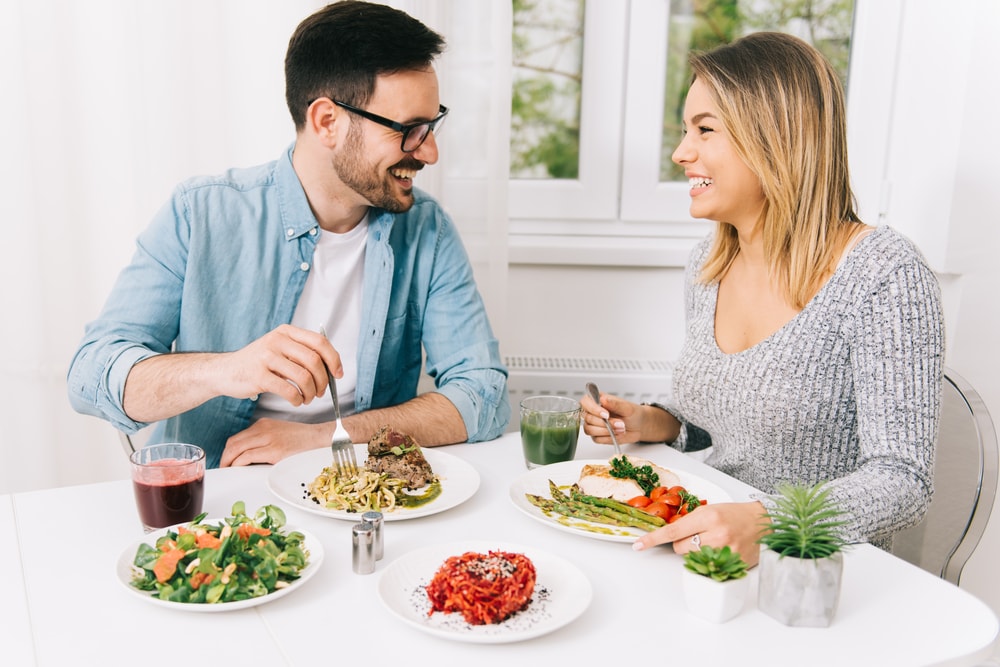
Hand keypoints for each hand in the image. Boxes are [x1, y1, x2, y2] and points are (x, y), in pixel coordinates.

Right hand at [218, 324, 341, 405]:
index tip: (338, 374)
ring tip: (307, 398)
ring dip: (311, 392)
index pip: (319, 342)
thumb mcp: (278, 349)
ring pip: (303, 377)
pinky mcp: (258, 375)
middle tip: (320, 392)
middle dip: (323, 380)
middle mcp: (277, 341)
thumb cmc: (257, 363)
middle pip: (314, 361)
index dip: (334, 359)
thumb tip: (332, 369)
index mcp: (285, 332)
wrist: (224, 371)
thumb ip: (301, 353)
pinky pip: (289, 390)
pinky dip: (297, 399)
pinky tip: (296, 401)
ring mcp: (266, 357)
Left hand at [220, 418, 330, 466]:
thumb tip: (249, 458)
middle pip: (233, 443)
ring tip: (229, 472)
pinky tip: (238, 470)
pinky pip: (247, 457)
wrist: (322, 439)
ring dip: (229, 462)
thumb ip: (265, 441)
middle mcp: (263, 429)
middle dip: (225, 458)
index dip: (228, 451)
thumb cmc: (304, 441)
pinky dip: (238, 464)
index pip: (237, 438)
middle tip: (224, 469)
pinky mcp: (274, 450)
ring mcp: (268, 439)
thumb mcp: (280, 434)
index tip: (227, 461)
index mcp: (264, 424)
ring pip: (236, 450)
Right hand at [579, 391, 643, 444]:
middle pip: (588, 418)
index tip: (606, 414)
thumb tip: (603, 400)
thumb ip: (615, 404)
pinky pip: (596, 439)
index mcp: (597, 400)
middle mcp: (593, 412)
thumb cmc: (633, 413)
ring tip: (620, 428)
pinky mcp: (597, 435)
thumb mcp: (626, 407)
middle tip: (620, 423)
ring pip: (590, 430)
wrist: (639, 426)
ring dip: (606, 431)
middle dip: (605, 423)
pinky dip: (608, 437)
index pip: (585, 402)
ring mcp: (593, 424)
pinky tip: (617, 433)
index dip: (593, 409)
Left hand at [631, 501, 769, 566]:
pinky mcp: (734, 564)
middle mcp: (716, 534)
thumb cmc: (735, 514)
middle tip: (698, 536)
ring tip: (713, 542)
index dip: (653, 539)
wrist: (764, 522)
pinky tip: (722, 551)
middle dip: (683, 543)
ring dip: (697, 552)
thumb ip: (690, 522)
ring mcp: (725, 551)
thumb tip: (669, 536)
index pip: (673, 532)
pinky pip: (709, 567)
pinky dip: (710, 560)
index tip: (638, 545)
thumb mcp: (710, 510)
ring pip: (693, 558)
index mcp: (708, 517)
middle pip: (680, 548)